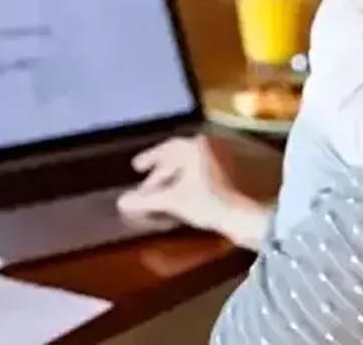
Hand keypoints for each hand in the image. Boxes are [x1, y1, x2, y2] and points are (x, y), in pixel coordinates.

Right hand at [116, 136, 271, 249]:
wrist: (241, 216)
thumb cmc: (206, 202)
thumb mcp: (172, 200)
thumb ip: (145, 199)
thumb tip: (120, 201)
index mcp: (195, 146)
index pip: (166, 148)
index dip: (149, 158)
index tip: (136, 167)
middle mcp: (208, 147)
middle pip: (177, 159)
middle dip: (159, 174)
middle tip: (144, 187)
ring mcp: (221, 160)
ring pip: (189, 167)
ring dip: (172, 180)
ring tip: (159, 194)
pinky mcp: (228, 175)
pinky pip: (199, 174)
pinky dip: (186, 183)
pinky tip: (179, 197)